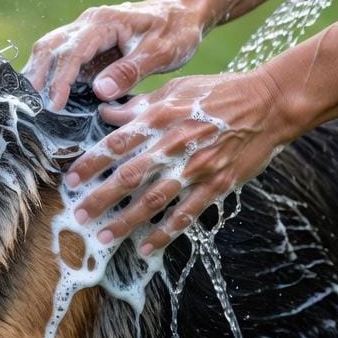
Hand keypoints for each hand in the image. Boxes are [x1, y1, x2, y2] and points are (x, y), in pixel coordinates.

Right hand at [23, 0, 209, 110]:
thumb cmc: (177, 30)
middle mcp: (89, 22)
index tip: (55, 105)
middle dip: (38, 75)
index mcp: (105, 22)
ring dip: (39, 73)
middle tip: (30, 106)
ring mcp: (87, 31)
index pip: (72, 51)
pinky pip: (63, 57)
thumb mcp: (161, 52)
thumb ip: (130, 71)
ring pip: (51, 48)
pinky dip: (52, 74)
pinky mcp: (89, 43)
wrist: (185, 12)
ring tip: (31, 102)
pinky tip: (48, 95)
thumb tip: (100, 91)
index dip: (61, 80)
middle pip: (50, 45)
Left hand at [64, 68, 298, 254]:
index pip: (116, 143)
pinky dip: (165, 232)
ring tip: (103, 236)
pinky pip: (186, 213)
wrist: (268, 103)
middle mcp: (173, 144)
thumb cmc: (219, 93)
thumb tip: (105, 112)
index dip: (91, 163)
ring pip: (154, 199)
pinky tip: (146, 247)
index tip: (69, 180)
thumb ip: (139, 105)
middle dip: (100, 198)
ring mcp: (196, 167)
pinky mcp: (217, 184)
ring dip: (126, 221)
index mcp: (160, 118)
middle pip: (129, 175)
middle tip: (77, 215)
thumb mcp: (176, 90)